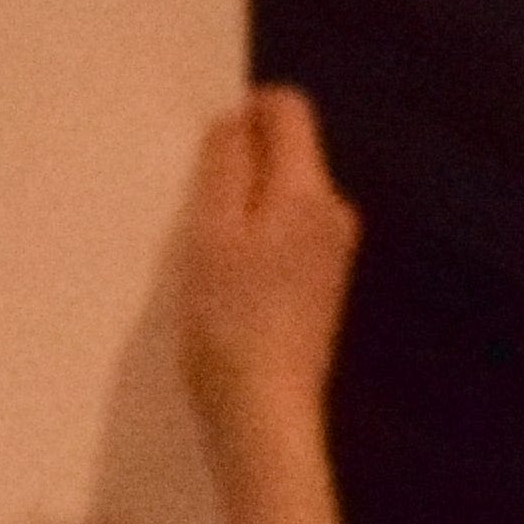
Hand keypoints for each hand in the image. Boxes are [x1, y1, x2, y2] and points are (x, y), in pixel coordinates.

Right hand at [173, 88, 358, 456]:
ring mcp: (332, 253)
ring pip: (283, 194)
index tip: (201, 149)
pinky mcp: (320, 286)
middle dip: (240, 160)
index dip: (243, 111)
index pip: (289, 109)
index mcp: (309, 192)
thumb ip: (226, 165)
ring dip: (242, 202)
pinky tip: (225, 277)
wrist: (265, 414)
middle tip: (190, 200)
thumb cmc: (230, 318)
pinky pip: (285, 231)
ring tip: (202, 244)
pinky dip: (254, 236)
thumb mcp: (211, 231)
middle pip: (288, 152)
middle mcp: (333, 214)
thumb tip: (237, 119)